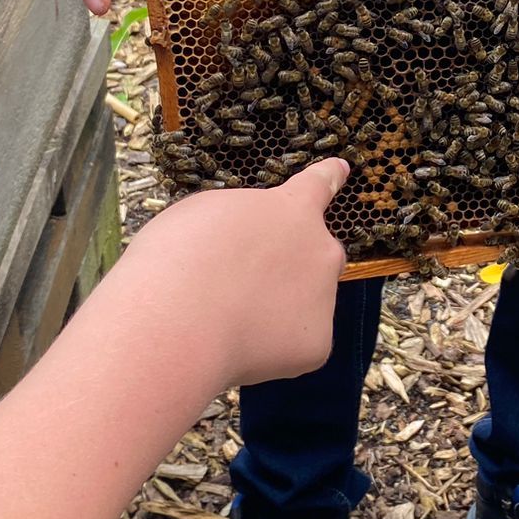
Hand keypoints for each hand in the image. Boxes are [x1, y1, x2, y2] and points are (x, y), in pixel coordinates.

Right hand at [105, 158, 350, 388]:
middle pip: (315, 254)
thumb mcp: (205, 214)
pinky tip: (237, 346)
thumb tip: (249, 244)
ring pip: (303, 304)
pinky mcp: (317, 344)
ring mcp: (324, 298)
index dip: (328, 177)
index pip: (317, 185)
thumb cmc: (176, 258)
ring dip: (275, 309)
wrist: (177, 322)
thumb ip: (241, 223)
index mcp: (292, 209)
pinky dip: (271, 349)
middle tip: (242, 284)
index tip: (341, 169)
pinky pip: (295, 345)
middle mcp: (320, 250)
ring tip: (226, 318)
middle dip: (291, 266)